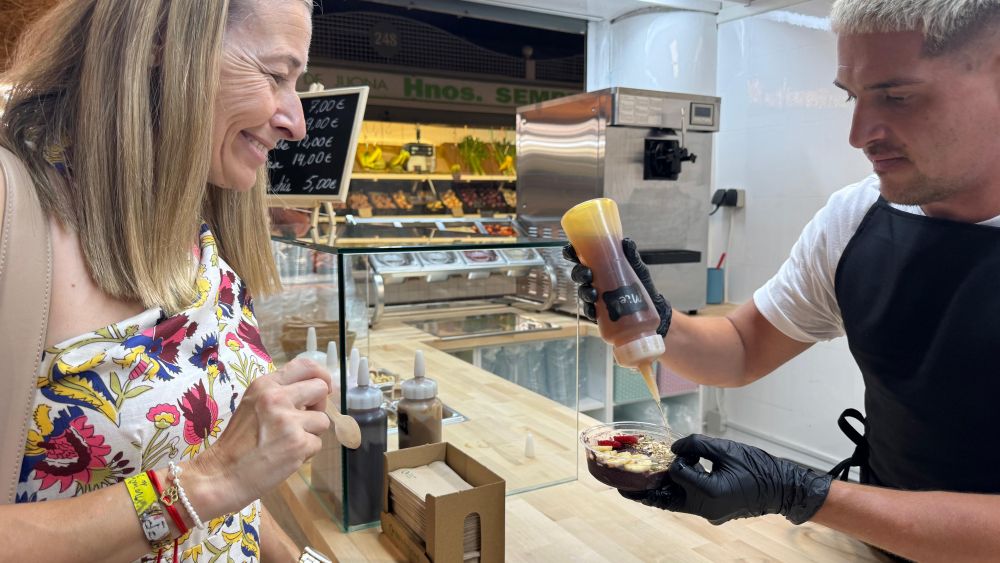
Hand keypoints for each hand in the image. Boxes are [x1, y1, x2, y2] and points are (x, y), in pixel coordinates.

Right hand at [189, 358, 332, 516]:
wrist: (222, 474)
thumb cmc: (238, 443)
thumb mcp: (253, 404)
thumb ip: (279, 393)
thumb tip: (314, 391)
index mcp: (265, 385)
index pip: (305, 365)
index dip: (322, 375)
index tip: (324, 387)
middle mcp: (276, 398)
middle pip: (320, 388)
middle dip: (320, 405)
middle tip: (306, 419)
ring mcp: (288, 421)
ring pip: (323, 420)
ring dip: (312, 433)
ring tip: (289, 442)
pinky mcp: (297, 444)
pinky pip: (317, 443)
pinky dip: (306, 452)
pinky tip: (287, 456)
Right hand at [562, 238, 671, 335]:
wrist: (652, 306)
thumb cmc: (641, 283)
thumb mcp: (638, 268)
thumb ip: (632, 256)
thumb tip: (626, 242)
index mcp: (600, 266)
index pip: (580, 257)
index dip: (571, 253)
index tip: (570, 252)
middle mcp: (595, 280)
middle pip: (578, 274)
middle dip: (579, 273)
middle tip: (587, 274)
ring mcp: (596, 296)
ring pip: (583, 292)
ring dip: (585, 292)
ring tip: (593, 294)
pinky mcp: (600, 312)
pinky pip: (590, 311)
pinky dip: (590, 310)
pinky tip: (594, 310)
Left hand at [621, 434, 831, 524]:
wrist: (782, 487)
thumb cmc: (757, 466)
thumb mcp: (725, 448)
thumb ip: (696, 445)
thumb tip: (675, 448)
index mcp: (709, 492)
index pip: (677, 474)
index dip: (676, 459)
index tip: (681, 451)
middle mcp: (706, 507)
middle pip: (667, 500)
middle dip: (644, 493)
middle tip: (621, 488)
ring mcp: (710, 513)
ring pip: (676, 503)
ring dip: (659, 493)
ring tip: (636, 488)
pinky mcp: (713, 512)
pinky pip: (688, 503)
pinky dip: (676, 493)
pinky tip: (666, 484)